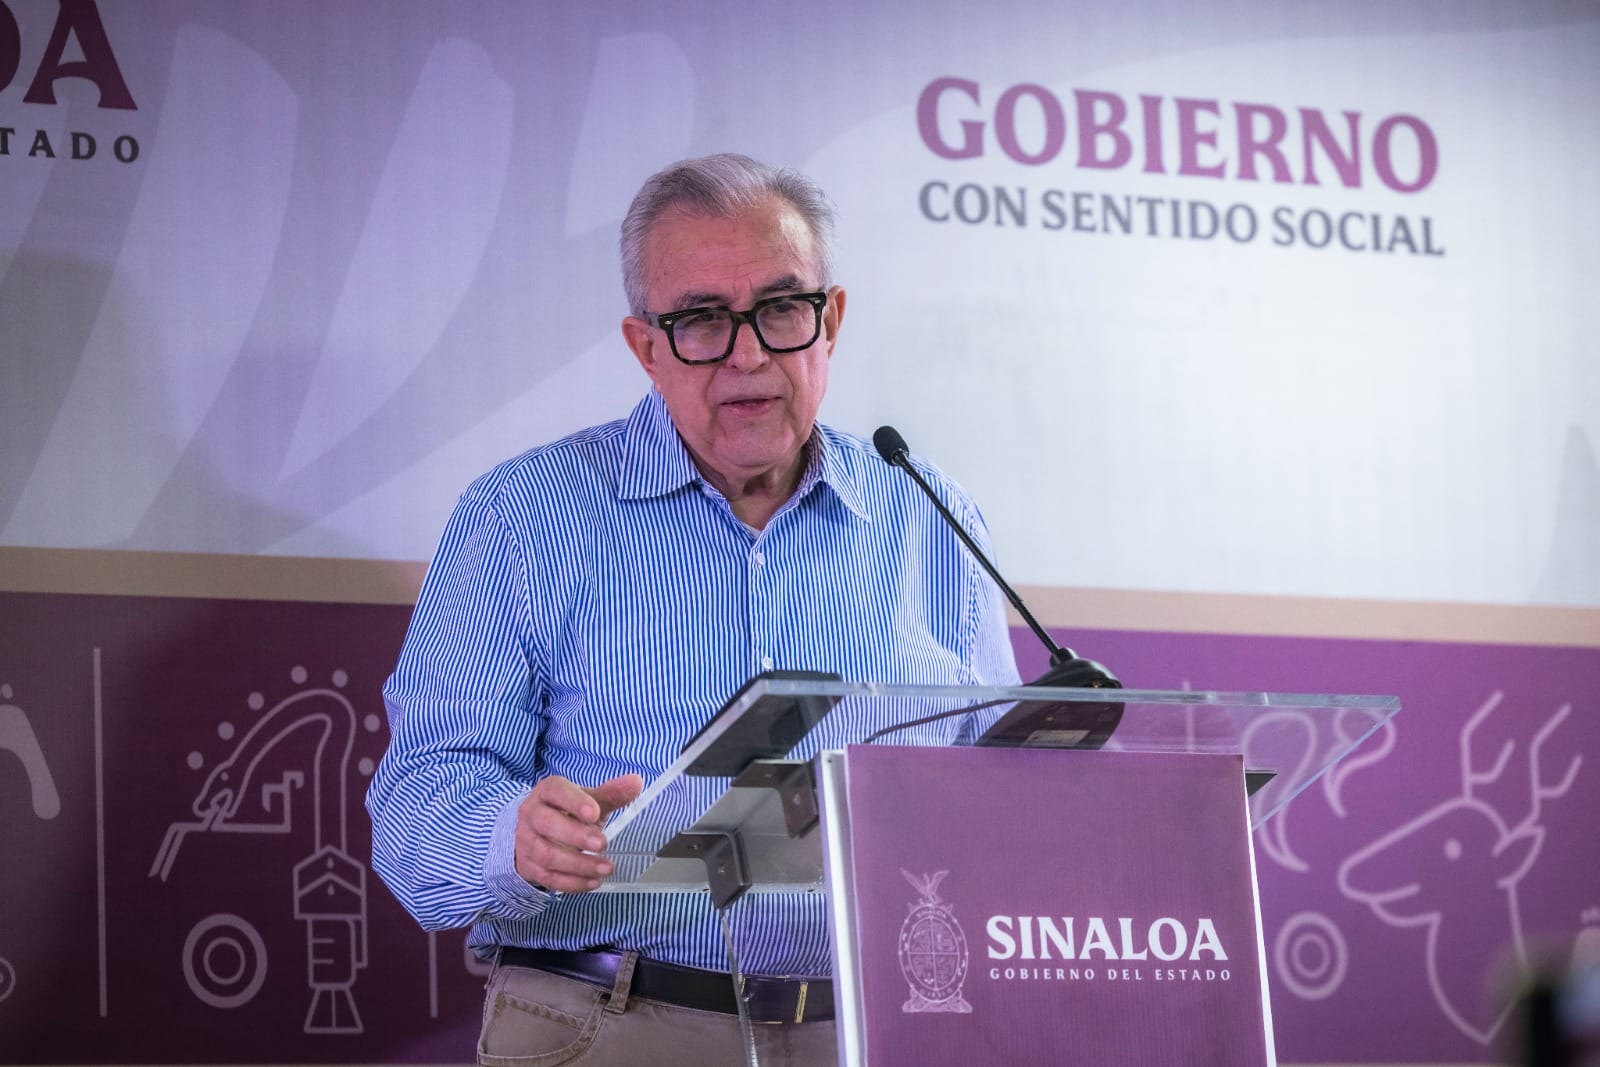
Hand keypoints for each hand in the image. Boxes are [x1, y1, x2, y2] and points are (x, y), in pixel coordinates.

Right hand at [514, 773, 642, 892]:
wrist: (535, 834)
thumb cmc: (566, 813)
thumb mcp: (587, 801)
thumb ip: (611, 794)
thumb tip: (636, 782)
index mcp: (547, 792)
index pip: (556, 791)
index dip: (574, 802)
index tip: (595, 813)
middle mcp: (532, 815)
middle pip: (548, 824)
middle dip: (576, 836)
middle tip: (602, 843)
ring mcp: (527, 842)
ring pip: (548, 855)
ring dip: (579, 864)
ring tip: (606, 867)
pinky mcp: (530, 867)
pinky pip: (549, 878)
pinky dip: (573, 883)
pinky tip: (594, 881)